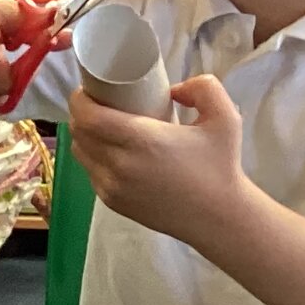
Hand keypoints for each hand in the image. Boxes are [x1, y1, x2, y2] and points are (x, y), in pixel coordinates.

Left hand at [67, 72, 248, 246]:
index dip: (79, 99)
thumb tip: (172, 89)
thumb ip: (202, 87)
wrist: (217, 217)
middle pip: (79, 133)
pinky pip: (91, 172)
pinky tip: (109, 150)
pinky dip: (93, 156)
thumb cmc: (220, 166)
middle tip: (97, 101)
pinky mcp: (112, 202)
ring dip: (84, 135)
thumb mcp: (225, 117)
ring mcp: (111, 187)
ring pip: (81, 153)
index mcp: (141, 140)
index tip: (88, 88)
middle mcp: (119, 165)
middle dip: (81, 113)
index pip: (88, 117)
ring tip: (101, 124)